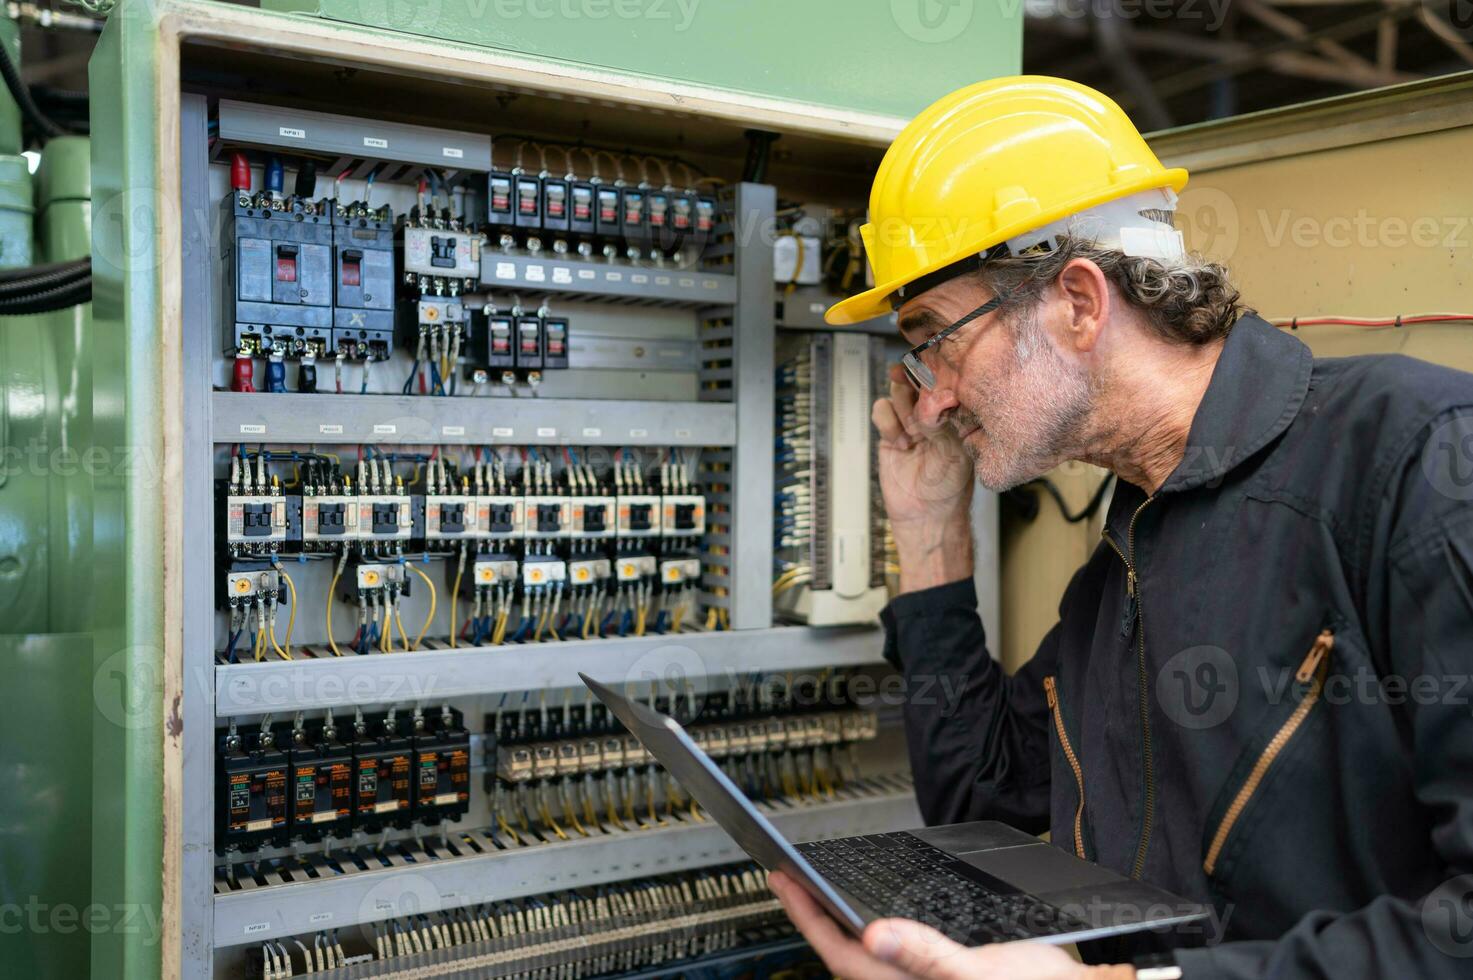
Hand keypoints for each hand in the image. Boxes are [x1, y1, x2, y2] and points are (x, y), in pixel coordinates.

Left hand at [768, 871, 1123, 979]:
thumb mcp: (981, 973)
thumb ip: (926, 955)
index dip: (806, 914)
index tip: (780, 878)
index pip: (839, 952)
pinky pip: (897, 955)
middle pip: (847, 955)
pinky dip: (881, 933)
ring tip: (823, 897)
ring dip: (844, 926)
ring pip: (870, 957)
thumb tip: (875, 936)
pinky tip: (883, 921)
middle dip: (817, 917)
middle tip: (789, 880)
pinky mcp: (947, 979)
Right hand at [872, 365, 975, 591]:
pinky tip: (900, 442)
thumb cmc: (951, 489)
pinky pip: (881, 411)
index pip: (942, 381)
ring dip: (902, 405)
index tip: (930, 366)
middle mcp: (932, 416)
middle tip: (913, 388)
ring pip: (897, 393)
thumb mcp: (958, 449)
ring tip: (911, 429)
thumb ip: (948, 420)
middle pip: (916, 380)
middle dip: (913, 381)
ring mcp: (909, 424)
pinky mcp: (890, 435)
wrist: (927, 517)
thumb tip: (941, 394)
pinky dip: (888, 421)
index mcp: (954, 415)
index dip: (934, 371)